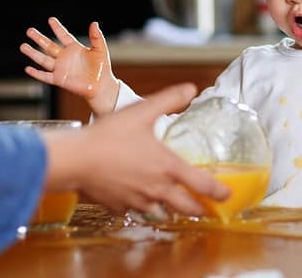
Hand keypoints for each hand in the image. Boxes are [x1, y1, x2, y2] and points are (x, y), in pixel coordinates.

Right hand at [20, 17, 118, 114]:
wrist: (102, 86)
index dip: (57, 28)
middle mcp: (65, 57)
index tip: (51, 19)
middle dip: (39, 38)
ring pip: (43, 59)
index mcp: (74, 49)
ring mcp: (61, 68)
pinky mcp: (59, 79)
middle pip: (49, 46)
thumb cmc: (102, 68)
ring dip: (33, 53)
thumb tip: (94, 23)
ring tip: (23, 46)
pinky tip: (28, 68)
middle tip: (29, 30)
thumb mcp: (100, 50)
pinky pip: (45, 76)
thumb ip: (97, 37)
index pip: (63, 36)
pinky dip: (36, 73)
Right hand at [43, 83, 229, 217]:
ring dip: (171, 211)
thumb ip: (169, 99)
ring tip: (174, 206)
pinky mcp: (119, 207)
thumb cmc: (109, 135)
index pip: (202, 186)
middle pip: (186, 209)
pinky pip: (135, 212)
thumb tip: (191, 88)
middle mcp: (157, 189)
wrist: (75, 159)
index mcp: (167, 168)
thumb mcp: (142, 112)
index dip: (218, 192)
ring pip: (161, 213)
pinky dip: (142, 208)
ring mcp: (138, 202)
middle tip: (205, 209)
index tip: (226, 196)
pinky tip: (139, 200)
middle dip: (199, 210)